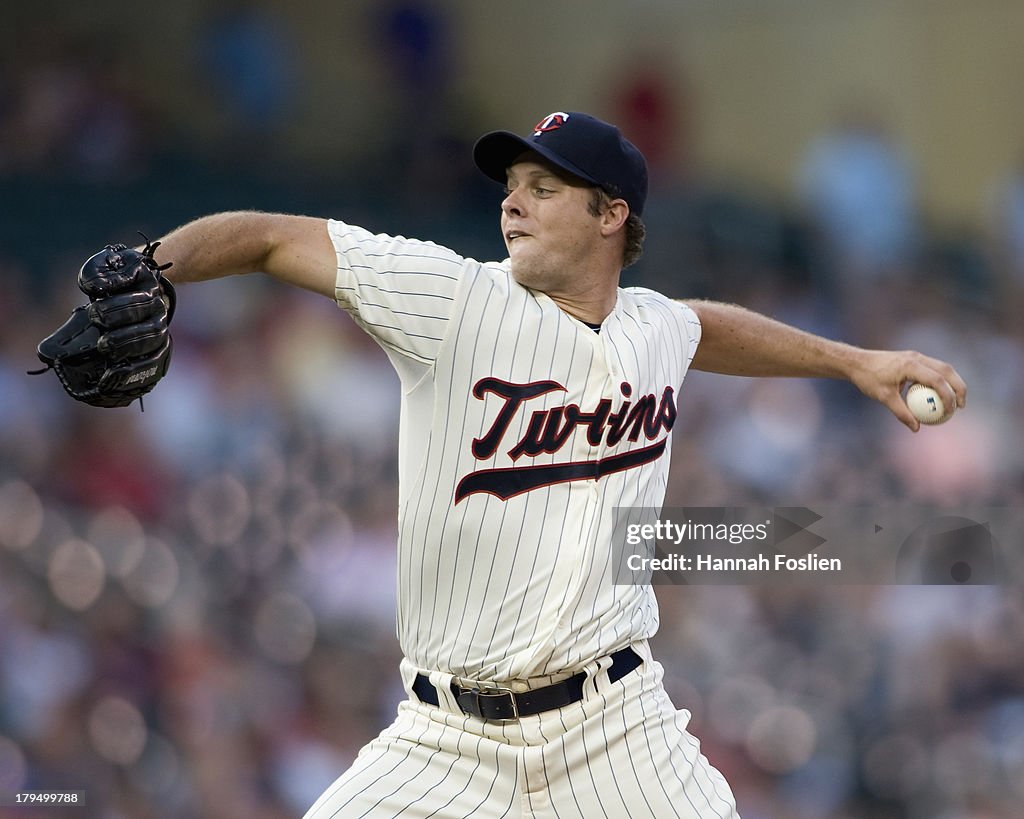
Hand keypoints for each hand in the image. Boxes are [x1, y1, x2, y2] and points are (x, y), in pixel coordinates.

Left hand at [848, 349, 966, 431]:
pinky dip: (941, 380)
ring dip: (952, 383)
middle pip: (947, 370)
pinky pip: (933, 368)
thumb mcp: (884, 398)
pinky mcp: (913, 358)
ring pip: (942, 367)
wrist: (856, 362)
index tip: (951, 410)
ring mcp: (916, 356)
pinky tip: (939, 395)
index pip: (937, 379)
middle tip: (961, 406)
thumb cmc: (868, 379)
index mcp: (910, 365)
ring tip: (956, 401)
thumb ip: (901, 412)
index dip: (948, 395)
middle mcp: (916, 357)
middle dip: (959, 388)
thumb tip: (916, 428)